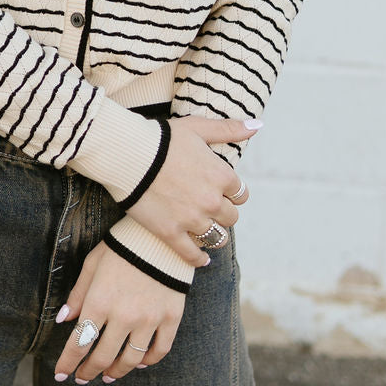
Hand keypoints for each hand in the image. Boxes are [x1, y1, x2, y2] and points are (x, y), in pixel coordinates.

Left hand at [52, 242, 185, 384]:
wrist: (161, 235)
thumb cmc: (121, 248)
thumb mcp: (92, 265)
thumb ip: (78, 295)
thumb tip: (64, 320)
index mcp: (99, 302)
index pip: (79, 343)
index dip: (67, 363)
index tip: (60, 374)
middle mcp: (123, 315)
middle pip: (103, 357)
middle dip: (89, 371)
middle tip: (83, 377)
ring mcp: (149, 319)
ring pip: (131, 360)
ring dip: (116, 372)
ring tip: (108, 376)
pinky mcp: (171, 318)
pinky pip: (159, 350)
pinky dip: (148, 361)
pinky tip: (139, 363)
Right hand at [126, 115, 255, 267]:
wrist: (128, 154)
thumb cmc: (162, 138)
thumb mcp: (197, 128)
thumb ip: (229, 129)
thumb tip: (257, 125)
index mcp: (221, 176)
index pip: (241, 194)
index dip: (232, 193)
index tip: (223, 192)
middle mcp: (211, 201)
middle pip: (231, 217)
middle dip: (223, 213)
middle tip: (212, 210)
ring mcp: (192, 219)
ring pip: (216, 237)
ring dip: (215, 236)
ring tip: (209, 234)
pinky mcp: (171, 233)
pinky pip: (191, 254)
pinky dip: (198, 259)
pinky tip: (201, 259)